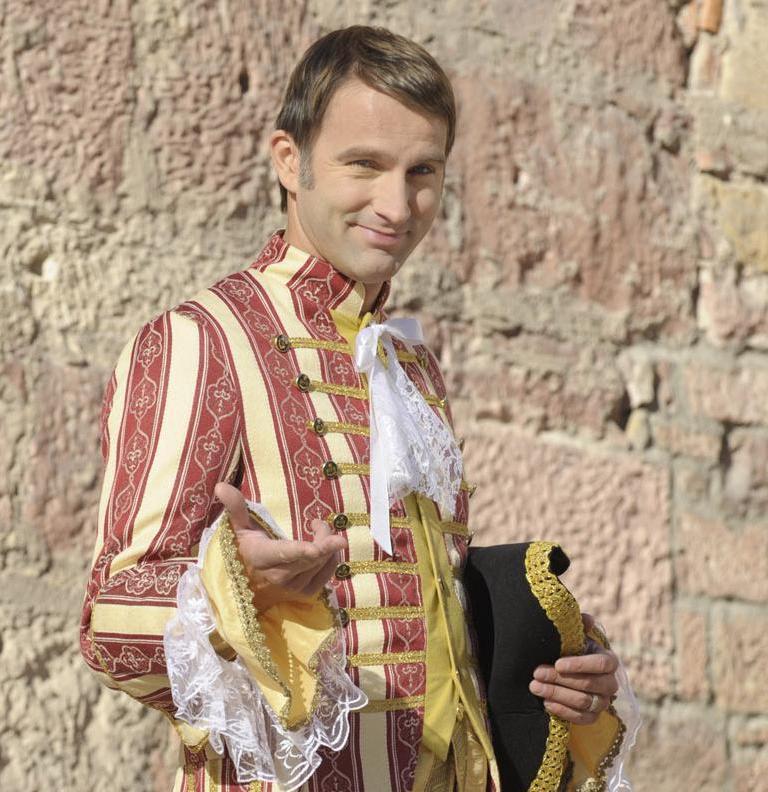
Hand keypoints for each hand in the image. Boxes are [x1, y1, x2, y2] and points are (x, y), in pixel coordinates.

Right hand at [214, 482, 346, 610]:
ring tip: (318, 529)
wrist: (243, 583)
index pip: (284, 553)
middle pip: (309, 559)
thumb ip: (236, 506)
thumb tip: (220, 486)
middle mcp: (277, 576)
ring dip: (326, 547)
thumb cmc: (243, 548)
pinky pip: (324, 577)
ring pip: (318, 566)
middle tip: (318, 522)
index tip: (321, 546)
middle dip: (324, 539)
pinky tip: (326, 549)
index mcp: (260, 556)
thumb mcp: (237, 526)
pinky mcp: (302, 594)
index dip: (303, 550)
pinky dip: (330, 561)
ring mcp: (291, 588)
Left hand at [528, 613, 619, 724]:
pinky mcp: (593, 716)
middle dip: (561, 679)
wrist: (565, 671)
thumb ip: (579, 626)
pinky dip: (563, 711)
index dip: (580, 665)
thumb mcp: (573, 636)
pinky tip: (545, 703)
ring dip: (557, 694)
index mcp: (609, 660)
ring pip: (584, 702)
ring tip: (535, 686)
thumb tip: (587, 618)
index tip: (557, 664)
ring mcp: (603, 702)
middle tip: (537, 673)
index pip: (602, 664)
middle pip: (590, 684)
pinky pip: (582, 718)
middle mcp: (610, 683)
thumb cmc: (569, 649)